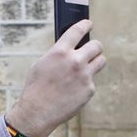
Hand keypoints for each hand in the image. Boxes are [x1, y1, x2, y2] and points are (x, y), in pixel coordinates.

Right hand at [5, 20, 105, 136]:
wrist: (37, 112)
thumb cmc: (36, 88)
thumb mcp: (40, 64)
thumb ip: (57, 54)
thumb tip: (69, 49)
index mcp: (59, 52)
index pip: (77, 31)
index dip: (85, 25)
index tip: (89, 24)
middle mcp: (75, 61)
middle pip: (96, 45)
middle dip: (94, 47)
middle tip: (92, 50)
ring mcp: (84, 76)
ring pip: (101, 61)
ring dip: (95, 61)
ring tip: (87, 68)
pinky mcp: (89, 89)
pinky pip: (92, 81)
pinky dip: (85, 84)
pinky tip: (74, 90)